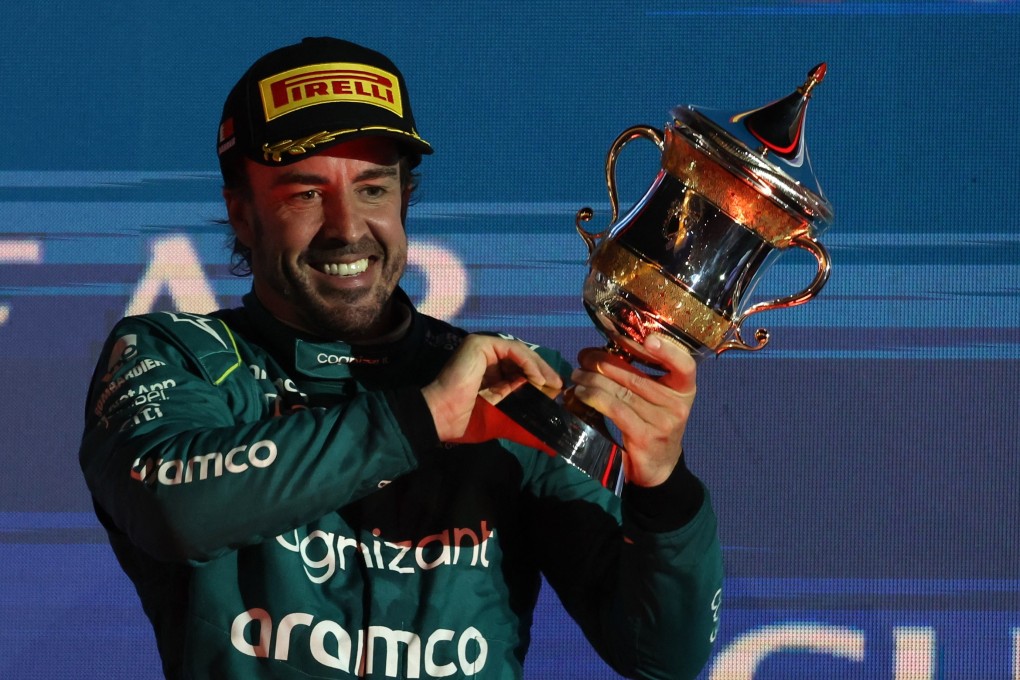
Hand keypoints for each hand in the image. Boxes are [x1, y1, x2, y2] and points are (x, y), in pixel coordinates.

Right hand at [422, 335, 562, 442]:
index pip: (520, 368)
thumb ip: (524, 422)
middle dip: (542, 371)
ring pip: (520, 352)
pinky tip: (538, 378)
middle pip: (522, 358)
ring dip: (539, 367)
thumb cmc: (469, 420)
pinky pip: (512, 350)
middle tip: (558, 386)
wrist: (445, 416)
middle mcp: (486, 356)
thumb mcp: (504, 418)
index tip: (555, 391)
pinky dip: (528, 362)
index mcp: (489, 371)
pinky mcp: (480, 344)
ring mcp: (482, 347)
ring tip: (552, 383)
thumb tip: (550, 446)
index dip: (539, 377)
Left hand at [569, 333, 696, 486]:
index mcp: (684, 389)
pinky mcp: (645, 437)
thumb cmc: (653, 423)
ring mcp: (663, 423)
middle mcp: (678, 405)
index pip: (685, 365)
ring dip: (593, 380)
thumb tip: (597, 352)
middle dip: (605, 362)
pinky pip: (615, 410)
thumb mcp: (656, 398)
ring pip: (621, 392)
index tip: (648, 339)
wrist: (658, 466)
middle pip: (637, 376)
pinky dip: (594, 398)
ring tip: (577, 375)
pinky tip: (581, 394)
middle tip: (584, 357)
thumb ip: (638, 374)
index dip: (668, 351)